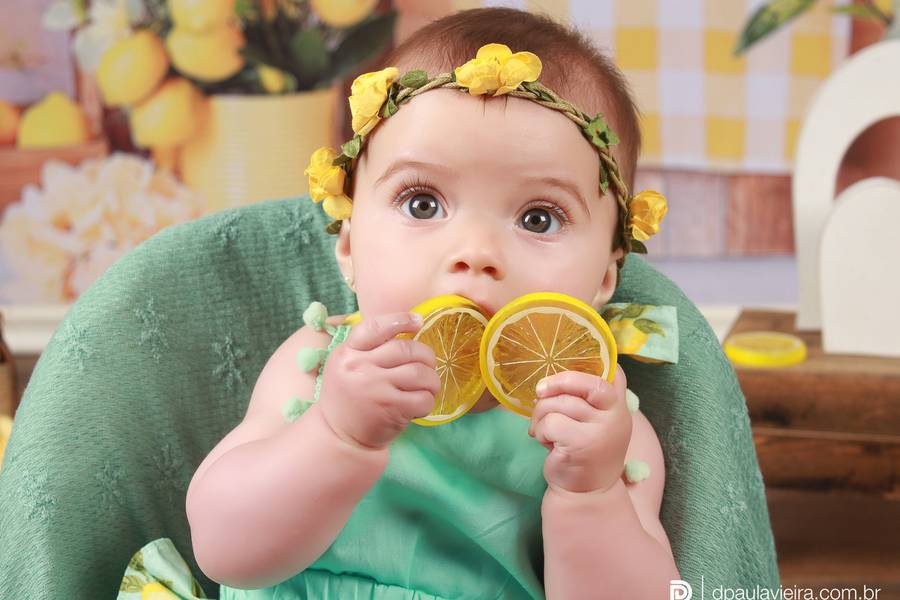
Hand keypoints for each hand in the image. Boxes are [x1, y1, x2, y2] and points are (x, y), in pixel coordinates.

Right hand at [317, 312, 440, 451]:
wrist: (338, 436)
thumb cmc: (349, 397)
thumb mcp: (347, 367)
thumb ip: (369, 349)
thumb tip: (408, 327)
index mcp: (347, 353)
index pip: (375, 327)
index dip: (400, 320)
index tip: (418, 321)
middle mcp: (359, 367)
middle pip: (405, 349)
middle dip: (426, 356)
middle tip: (428, 365)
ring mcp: (375, 388)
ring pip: (419, 373)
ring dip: (432, 380)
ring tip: (429, 386)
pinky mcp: (390, 409)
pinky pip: (422, 398)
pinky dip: (429, 400)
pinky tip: (422, 403)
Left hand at [528, 365, 631, 494]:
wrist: (587, 493)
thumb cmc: (585, 451)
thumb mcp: (595, 423)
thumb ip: (588, 400)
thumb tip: (554, 376)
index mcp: (619, 405)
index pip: (613, 372)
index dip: (592, 365)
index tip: (567, 376)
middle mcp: (615, 415)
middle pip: (578, 382)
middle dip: (554, 384)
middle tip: (541, 392)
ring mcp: (600, 429)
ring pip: (557, 403)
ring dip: (540, 415)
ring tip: (543, 430)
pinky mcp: (581, 443)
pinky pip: (550, 422)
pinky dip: (540, 430)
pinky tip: (545, 442)